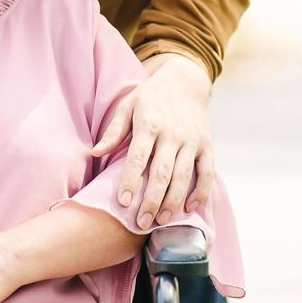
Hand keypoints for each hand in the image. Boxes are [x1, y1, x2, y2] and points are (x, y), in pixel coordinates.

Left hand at [91, 54, 213, 229]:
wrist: (185, 80)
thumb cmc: (151, 95)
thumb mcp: (128, 105)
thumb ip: (113, 131)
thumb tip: (95, 153)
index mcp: (149, 124)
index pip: (138, 157)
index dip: (131, 181)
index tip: (123, 203)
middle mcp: (172, 134)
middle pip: (162, 173)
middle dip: (151, 200)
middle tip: (142, 223)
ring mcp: (192, 140)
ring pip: (183, 176)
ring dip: (173, 201)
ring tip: (161, 221)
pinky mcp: (206, 145)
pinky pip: (207, 172)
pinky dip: (201, 192)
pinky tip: (189, 207)